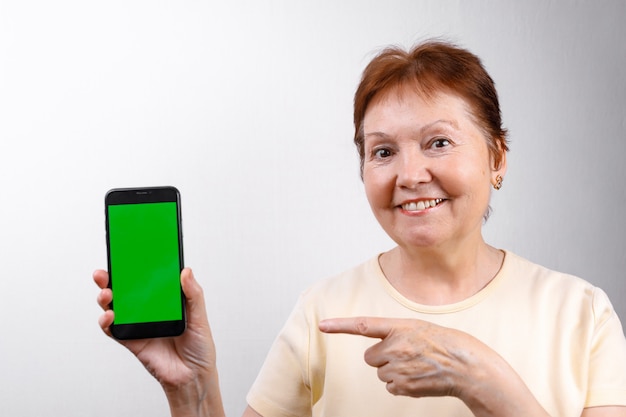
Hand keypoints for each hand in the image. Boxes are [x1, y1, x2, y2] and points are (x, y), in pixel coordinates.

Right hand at [94, 268, 224, 415]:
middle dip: (112, 278)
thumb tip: (186, 271)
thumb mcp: (200, 318)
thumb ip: (193, 295)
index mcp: (166, 300)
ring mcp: (138, 323)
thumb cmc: (199, 347)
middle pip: (126, 289)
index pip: (148, 278)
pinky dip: (107, 322)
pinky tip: (109, 316)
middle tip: (106, 272)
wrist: (192, 377)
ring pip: (115, 306)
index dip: (137, 266)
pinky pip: (113, 329)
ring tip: (107, 293)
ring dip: (106, 297)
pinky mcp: (131, 340)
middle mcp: (149, 309)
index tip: (128, 252)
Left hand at [319, 317, 472, 397]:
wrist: (465, 366)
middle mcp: (395, 347)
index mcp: (398, 327)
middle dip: (382, 357)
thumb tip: (376, 355)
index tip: (322, 325)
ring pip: (380, 372)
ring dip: (393, 370)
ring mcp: (398, 368)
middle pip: (370, 357)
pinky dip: (400, 384)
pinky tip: (417, 376)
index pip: (363, 325)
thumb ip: (394, 334)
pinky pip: (389, 386)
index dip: (340, 325)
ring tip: (416, 365)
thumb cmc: (443, 343)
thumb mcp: (417, 328)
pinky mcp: (402, 386)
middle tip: (405, 354)